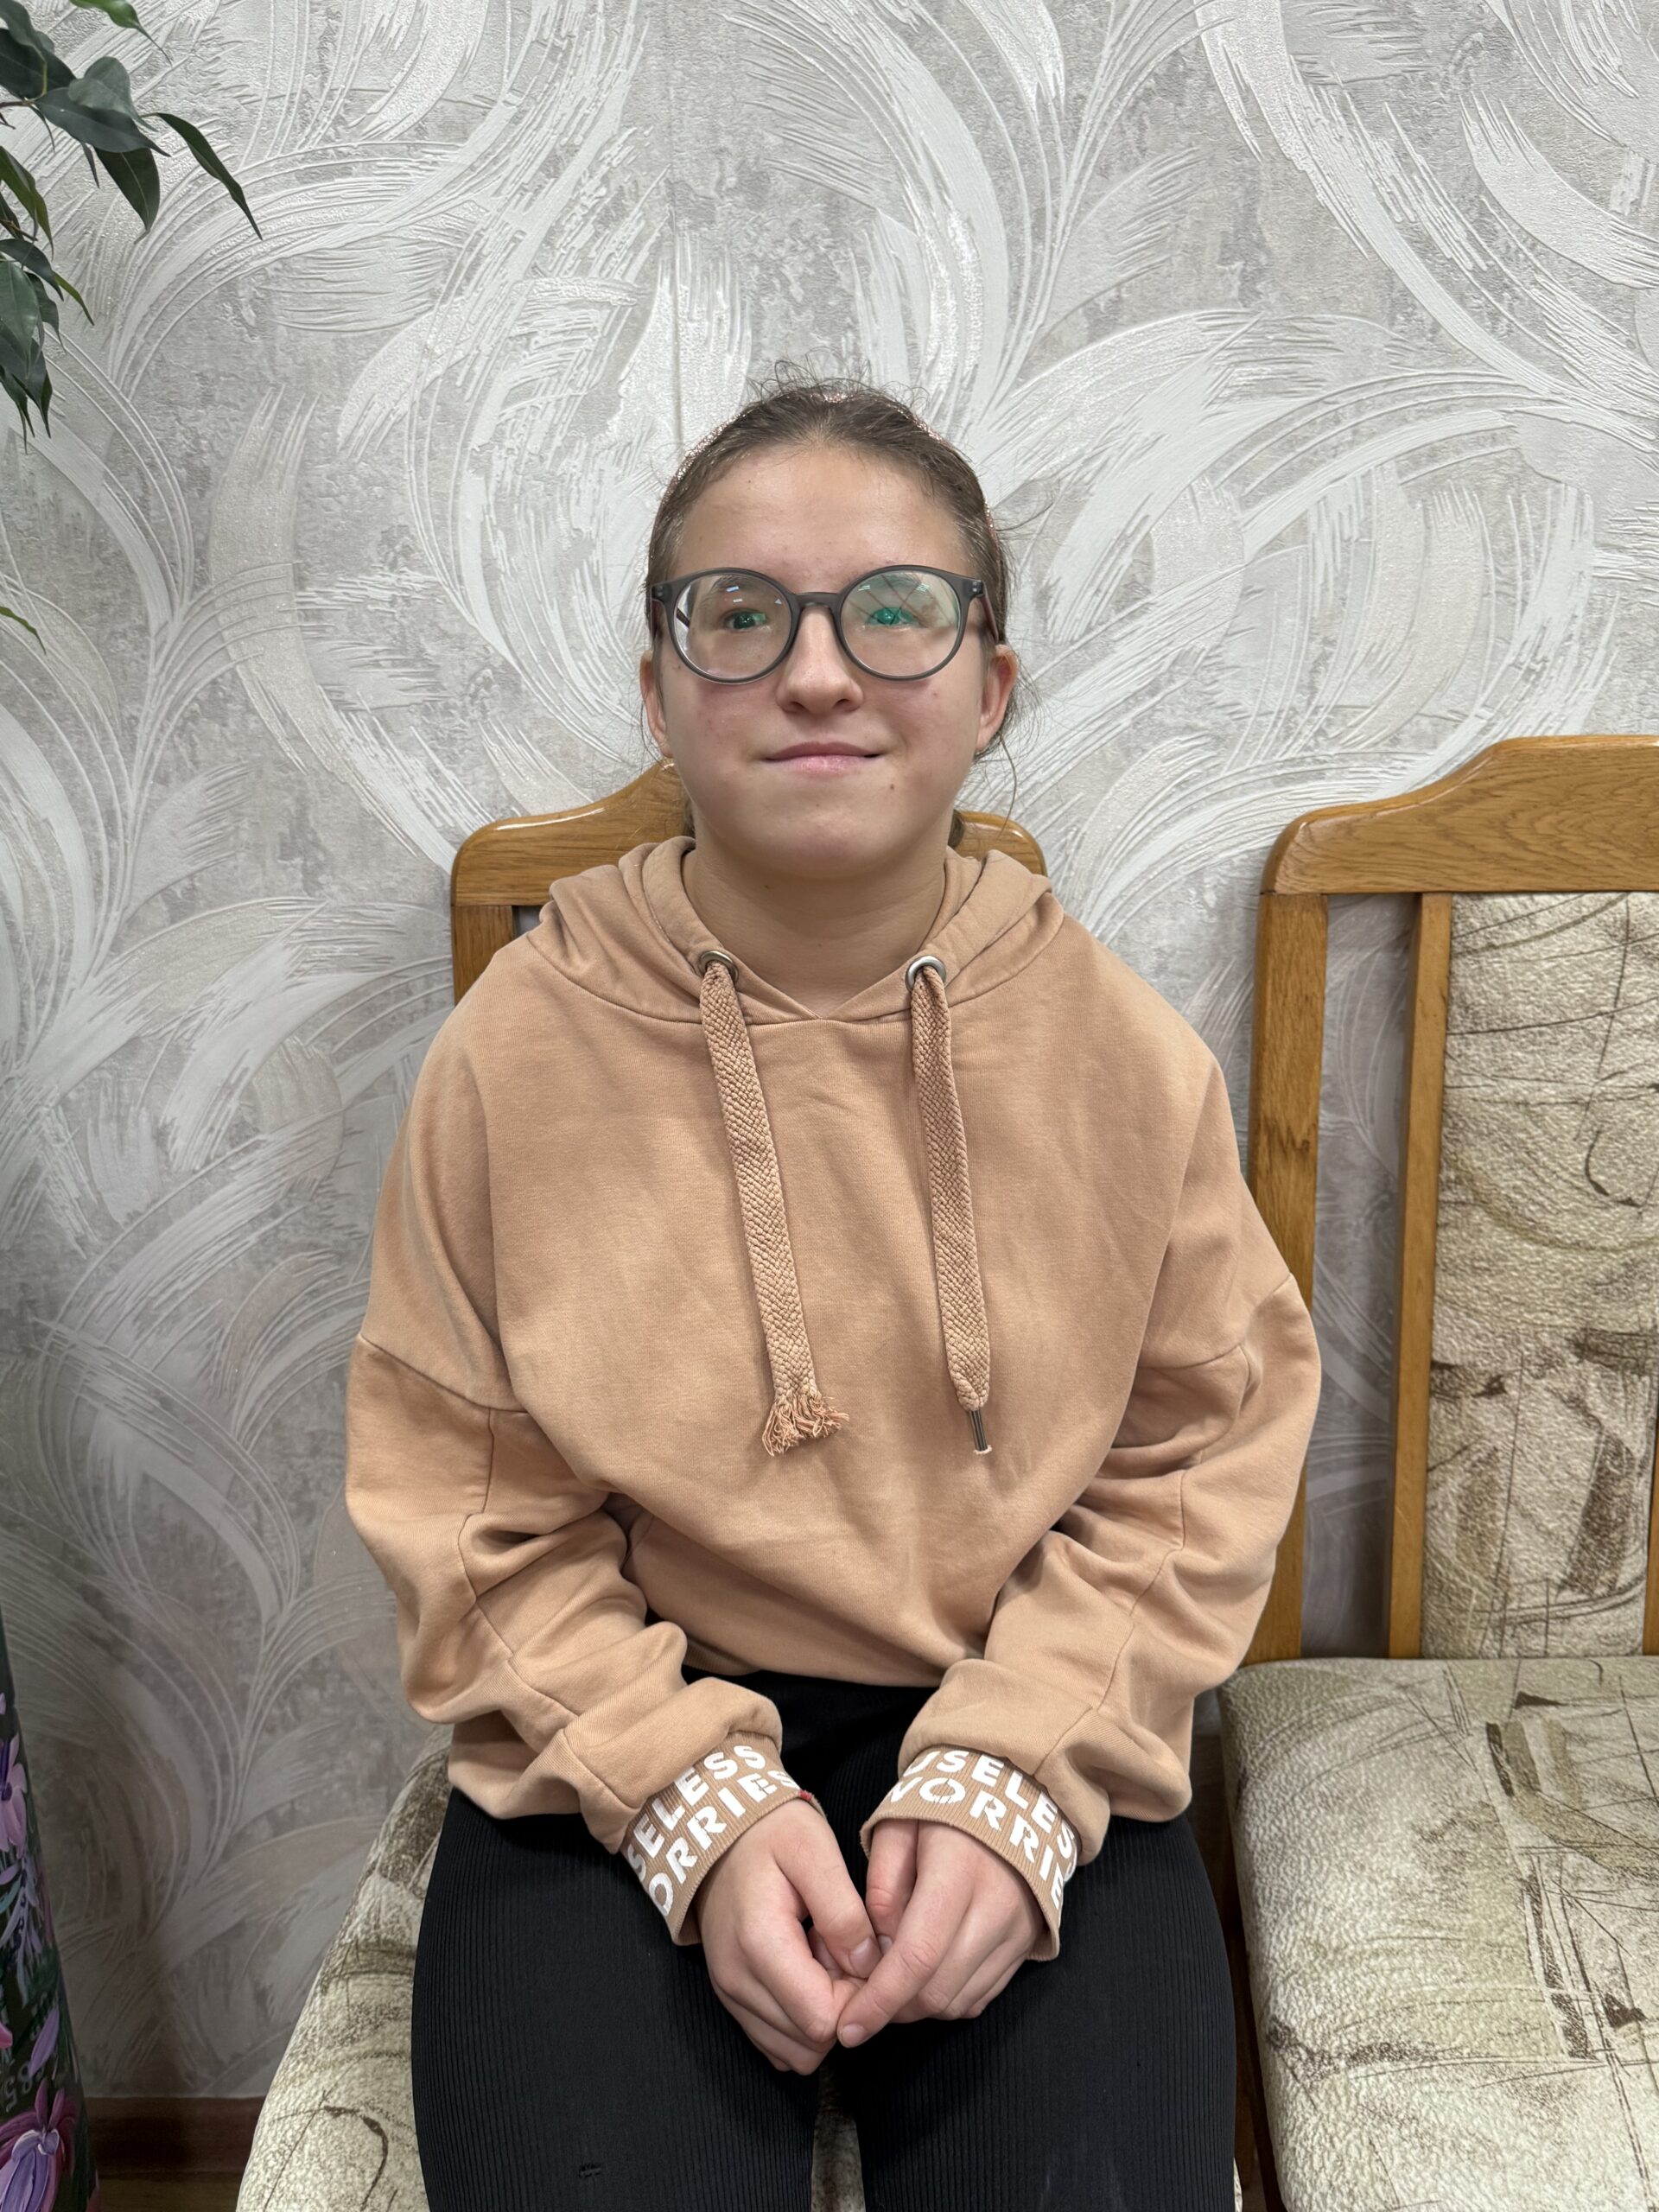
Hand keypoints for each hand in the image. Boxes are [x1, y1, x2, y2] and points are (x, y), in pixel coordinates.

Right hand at [695, 1798, 882, 2074]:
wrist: (718, 1833)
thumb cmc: (771, 1834)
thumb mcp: (815, 1851)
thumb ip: (843, 1913)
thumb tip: (867, 1968)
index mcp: (759, 1944)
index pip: (822, 2019)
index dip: (856, 1996)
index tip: (859, 1953)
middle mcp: (736, 1980)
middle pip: (810, 2044)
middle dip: (840, 2007)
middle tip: (841, 1952)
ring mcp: (729, 1994)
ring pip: (795, 2052)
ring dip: (821, 2015)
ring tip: (822, 1959)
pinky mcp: (731, 1998)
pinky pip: (777, 2043)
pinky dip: (799, 2020)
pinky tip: (804, 1972)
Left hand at [829, 1818, 1041, 2044]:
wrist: (1014, 1800)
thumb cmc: (943, 1812)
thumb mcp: (897, 1829)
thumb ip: (880, 1888)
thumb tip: (876, 1950)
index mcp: (957, 1873)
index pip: (917, 1956)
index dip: (879, 1999)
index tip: (848, 2028)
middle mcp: (995, 1910)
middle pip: (937, 1990)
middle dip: (893, 2009)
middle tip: (862, 2000)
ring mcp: (1015, 1933)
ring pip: (958, 2002)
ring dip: (918, 2007)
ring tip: (892, 1984)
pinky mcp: (1024, 1948)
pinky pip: (979, 1998)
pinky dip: (946, 2001)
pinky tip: (925, 1979)